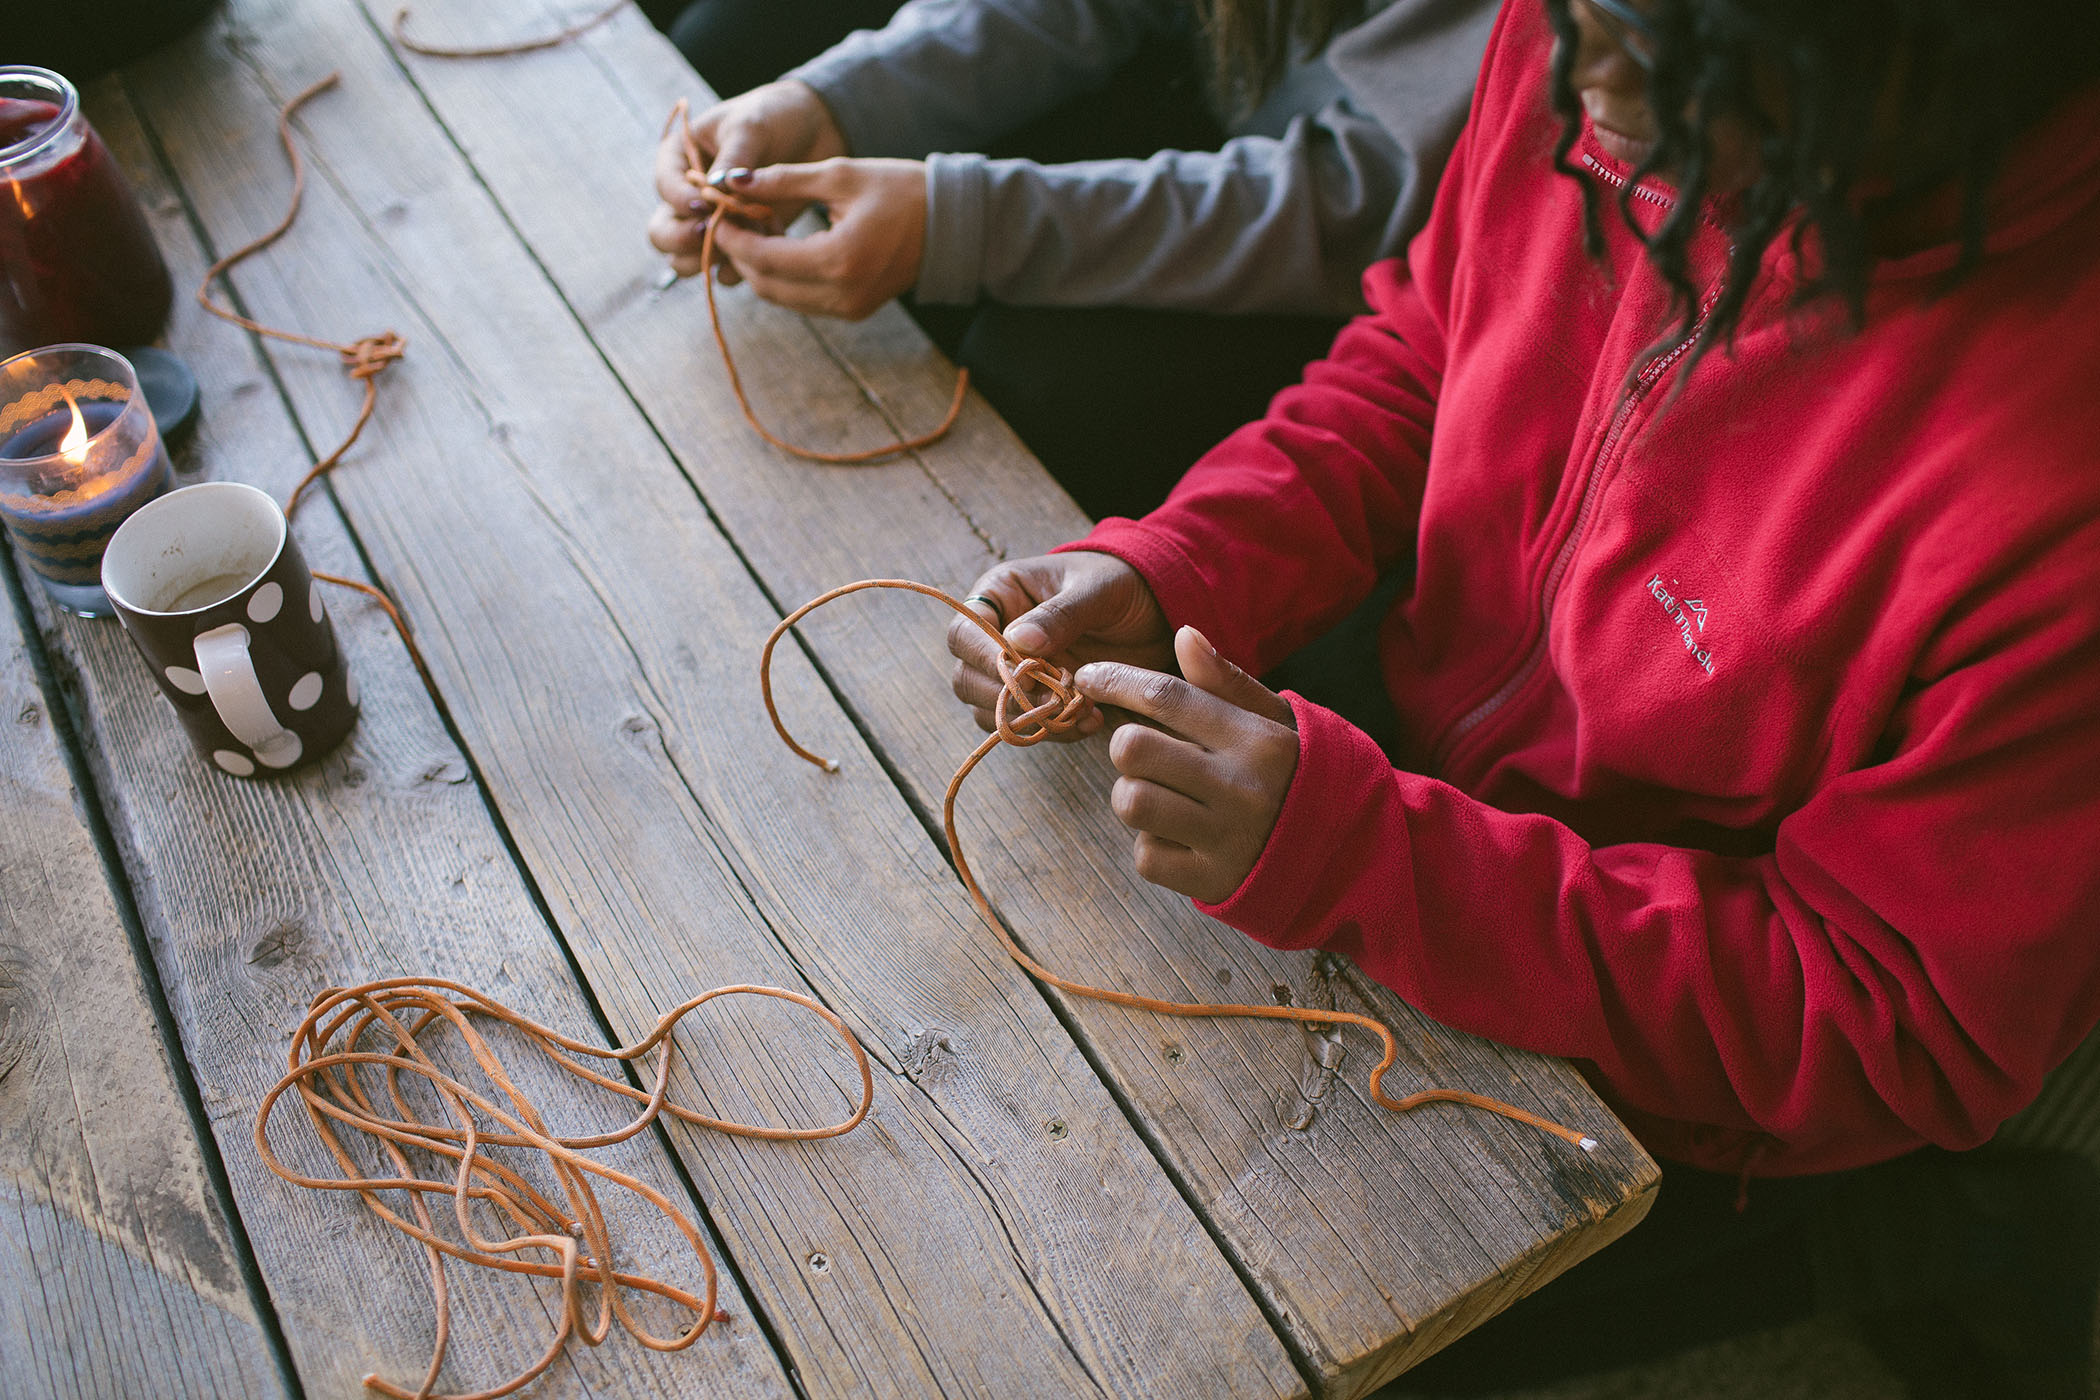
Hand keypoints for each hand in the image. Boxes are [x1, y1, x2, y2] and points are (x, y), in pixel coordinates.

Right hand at [647, 80, 846, 280]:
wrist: (809, 133)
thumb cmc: (772, 118)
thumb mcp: (751, 127)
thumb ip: (733, 158)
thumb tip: (716, 188)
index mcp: (678, 160)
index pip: (665, 187)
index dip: (680, 200)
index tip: (704, 205)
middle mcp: (686, 197)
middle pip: (662, 233)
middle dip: (682, 240)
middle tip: (711, 233)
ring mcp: (709, 225)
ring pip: (686, 261)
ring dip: (713, 256)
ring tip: (750, 236)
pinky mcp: (737, 244)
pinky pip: (726, 271)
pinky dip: (743, 265)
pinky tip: (770, 243)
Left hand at [707, 159, 927, 318]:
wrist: (950, 225)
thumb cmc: (900, 190)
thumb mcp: (840, 175)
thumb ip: (783, 180)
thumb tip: (730, 180)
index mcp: (840, 259)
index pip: (764, 258)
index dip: (733, 237)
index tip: (716, 212)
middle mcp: (842, 294)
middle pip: (766, 284)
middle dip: (741, 253)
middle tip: (730, 219)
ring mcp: (848, 308)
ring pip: (779, 297)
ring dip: (758, 267)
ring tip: (753, 229)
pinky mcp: (852, 311)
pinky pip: (800, 300)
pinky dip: (781, 277)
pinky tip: (778, 246)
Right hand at [947, 551, 1174, 741]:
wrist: (1155, 608)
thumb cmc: (1123, 583)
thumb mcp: (1097, 591)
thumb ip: (1059, 614)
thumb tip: (1017, 641)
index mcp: (999, 594)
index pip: (964, 633)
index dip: (982, 659)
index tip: (1023, 675)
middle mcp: (997, 635)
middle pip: (967, 679)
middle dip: (1006, 698)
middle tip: (1050, 701)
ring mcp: (1016, 670)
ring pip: (992, 710)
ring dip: (1030, 720)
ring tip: (1077, 713)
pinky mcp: (1038, 697)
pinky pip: (1027, 725)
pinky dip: (1054, 731)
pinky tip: (1090, 721)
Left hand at [1077, 627, 1298, 903]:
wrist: (1343, 853)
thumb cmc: (1291, 773)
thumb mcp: (1272, 721)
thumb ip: (1225, 681)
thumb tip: (1183, 634)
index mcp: (1255, 738)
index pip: (1166, 696)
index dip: (1116, 680)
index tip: (1089, 677)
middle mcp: (1240, 786)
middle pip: (1132, 748)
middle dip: (1127, 746)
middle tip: (1149, 754)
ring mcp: (1226, 837)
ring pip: (1131, 802)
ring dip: (1134, 795)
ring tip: (1162, 795)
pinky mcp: (1212, 881)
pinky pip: (1146, 857)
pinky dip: (1153, 845)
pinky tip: (1180, 836)